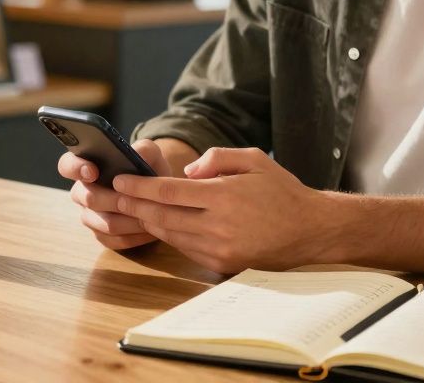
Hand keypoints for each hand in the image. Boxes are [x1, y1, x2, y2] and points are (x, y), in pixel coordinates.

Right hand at [59, 139, 171, 250]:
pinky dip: (134, 236)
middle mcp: (83, 192)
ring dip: (130, 220)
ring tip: (150, 214)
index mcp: (86, 167)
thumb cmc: (149, 171)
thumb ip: (143, 149)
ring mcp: (90, 216)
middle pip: (88, 198)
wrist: (160, 196)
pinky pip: (114, 240)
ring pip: (104, 223)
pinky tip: (149, 228)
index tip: (93, 171)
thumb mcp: (151, 155)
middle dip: (114, 199)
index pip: (67, 165)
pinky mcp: (102, 236)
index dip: (75, 168)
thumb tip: (135, 153)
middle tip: (136, 198)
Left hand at [112, 147, 334, 274]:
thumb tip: (187, 170)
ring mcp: (220, 249)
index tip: (121, 180)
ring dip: (147, 221)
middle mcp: (219, 226)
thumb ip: (217, 158)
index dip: (140, 186)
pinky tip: (158, 224)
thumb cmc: (281, 191)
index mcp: (224, 196)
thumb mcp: (253, 159)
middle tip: (114, 195)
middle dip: (134, 205)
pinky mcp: (223, 265)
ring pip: (170, 234)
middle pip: (162, 216)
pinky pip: (185, 249)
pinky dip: (168, 235)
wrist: (310, 231)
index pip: (169, 191)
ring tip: (130, 208)